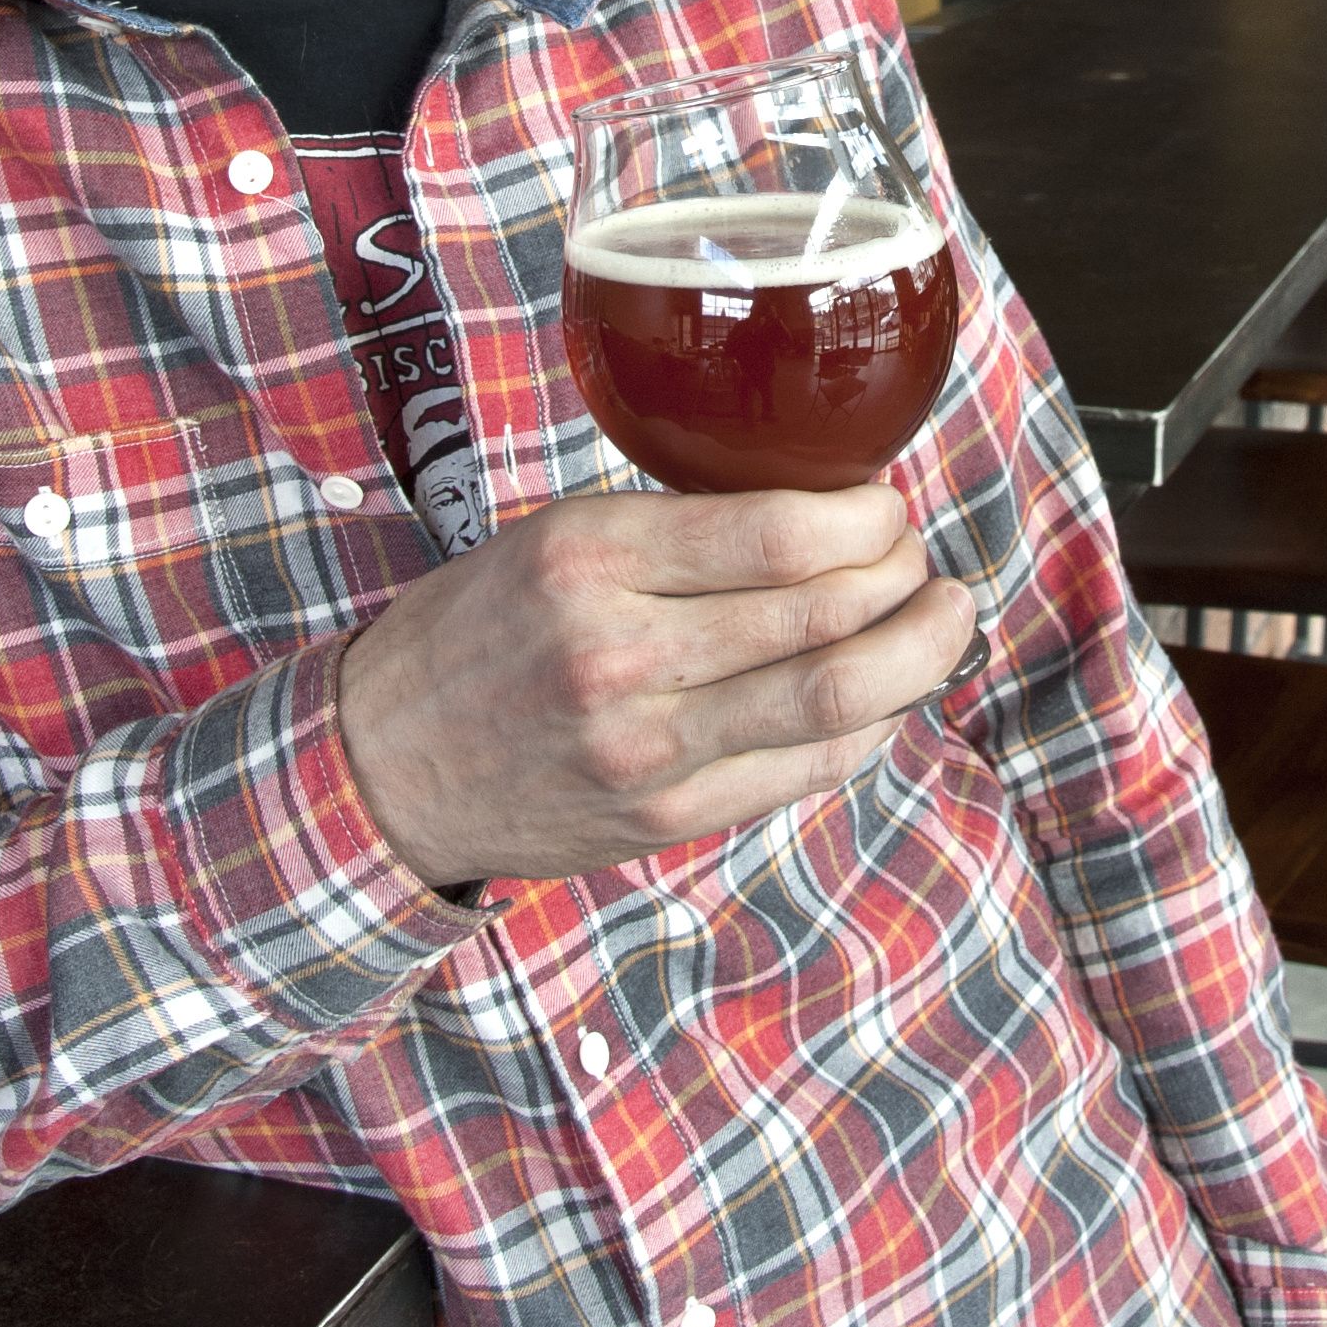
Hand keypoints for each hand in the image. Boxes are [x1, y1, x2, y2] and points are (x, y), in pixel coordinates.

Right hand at [335, 484, 977, 891]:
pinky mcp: (665, 820)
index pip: (777, 534)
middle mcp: (621, 655)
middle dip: (905, 579)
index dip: (867, 518)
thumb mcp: (555, 539)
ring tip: (943, 620)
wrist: (383, 769)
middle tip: (922, 560)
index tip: (888, 506)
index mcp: (589, 560)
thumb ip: (679, 530)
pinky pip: (807, 771)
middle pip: (825, 615)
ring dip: (918, 654)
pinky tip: (888, 694)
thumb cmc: (477, 634)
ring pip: (836, 699)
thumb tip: (829, 512)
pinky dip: (870, 726)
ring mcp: (646, 751)